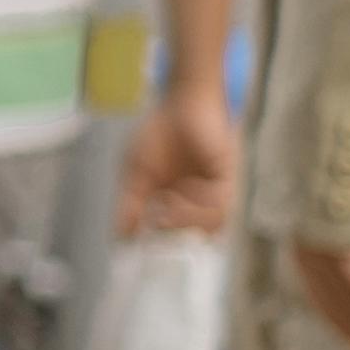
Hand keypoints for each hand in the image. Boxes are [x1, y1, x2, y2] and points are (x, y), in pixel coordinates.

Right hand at [124, 84, 239, 238]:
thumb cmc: (158, 133)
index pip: (172, 233)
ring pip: (212, 223)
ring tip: (168, 208)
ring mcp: (214, 193)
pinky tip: (185, 191)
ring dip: (189, 220)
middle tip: (157, 226)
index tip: (144, 245)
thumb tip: (120, 234)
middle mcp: (197, 202)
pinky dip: (204, 203)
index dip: (161, 243)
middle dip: (176, 235)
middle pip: (195, 234)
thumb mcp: (136, 172)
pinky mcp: (229, 180)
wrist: (182, 104)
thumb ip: (130, 203)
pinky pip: (223, 203)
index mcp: (174, 203)